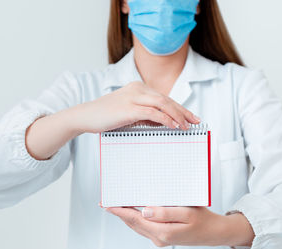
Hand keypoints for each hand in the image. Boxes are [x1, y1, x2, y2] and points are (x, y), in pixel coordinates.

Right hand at [73, 81, 199, 133]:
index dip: (180, 108)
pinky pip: (153, 113)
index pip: (164, 98)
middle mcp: (138, 89)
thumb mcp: (130, 114)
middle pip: (167, 99)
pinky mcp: (129, 108)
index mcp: (139, 88)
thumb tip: (165, 123)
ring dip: (177, 116)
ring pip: (162, 104)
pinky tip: (173, 126)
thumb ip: (146, 115)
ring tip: (187, 126)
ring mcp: (133, 97)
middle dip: (183, 111)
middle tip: (196, 121)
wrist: (85, 116)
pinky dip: (165, 119)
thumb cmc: (106, 116)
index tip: (191, 117)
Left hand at [105, 206, 254, 246]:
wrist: (214, 233)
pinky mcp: (164, 237)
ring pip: (138, 227)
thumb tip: (144, 211)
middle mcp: (159, 238)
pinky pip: (145, 228)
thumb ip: (165, 212)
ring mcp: (160, 239)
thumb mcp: (187, 212)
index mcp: (163, 232)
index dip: (120, 211)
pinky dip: (136, 219)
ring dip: (127, 217)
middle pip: (133, 224)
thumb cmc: (203, 220)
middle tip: (107, 203)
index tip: (107, 205)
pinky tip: (134, 213)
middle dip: (120, 213)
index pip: (135, 219)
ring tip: (117, 206)